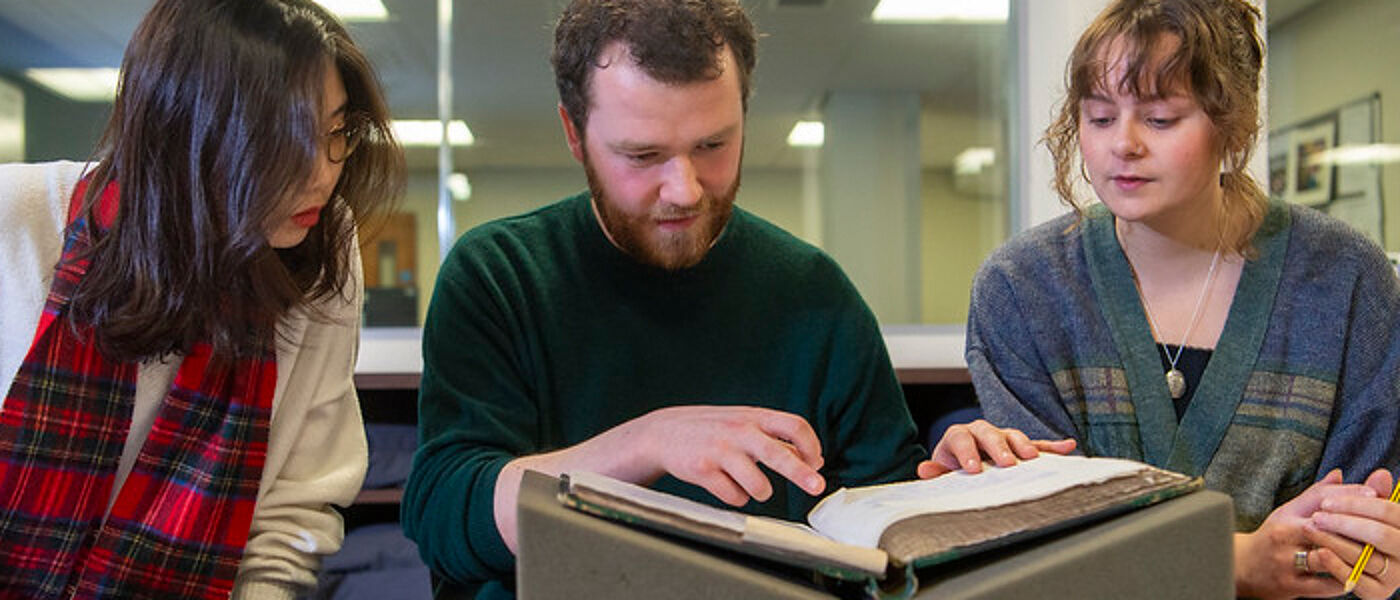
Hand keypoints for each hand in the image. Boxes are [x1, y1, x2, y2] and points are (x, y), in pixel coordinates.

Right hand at [621, 405, 826, 505]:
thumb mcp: (745, 424)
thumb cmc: (712, 429)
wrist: (663, 433)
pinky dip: (736, 497)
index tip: (817, 463)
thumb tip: (813, 459)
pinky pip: (733, 496)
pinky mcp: (703, 471)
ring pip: (758, 484)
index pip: (794, 425)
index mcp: (754, 417)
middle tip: (817, 487)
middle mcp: (739, 431)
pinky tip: (727, 486)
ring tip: (755, 487)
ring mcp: (720, 450)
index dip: (811, 446)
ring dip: (762, 492)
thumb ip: (777, 438)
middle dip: (801, 473)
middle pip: (779, 453)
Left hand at [915, 419, 1076, 477]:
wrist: (966, 464)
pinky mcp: (1020, 446)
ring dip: (1024, 444)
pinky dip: (1052, 446)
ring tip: (1032, 457)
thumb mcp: (943, 471)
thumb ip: (936, 472)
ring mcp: (1003, 437)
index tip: (974, 469)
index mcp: (959, 437)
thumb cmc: (954, 469)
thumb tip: (924, 470)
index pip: (961, 438)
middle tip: (1006, 463)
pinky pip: (1038, 444)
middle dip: (998, 447)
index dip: (966, 452)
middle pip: (989, 433)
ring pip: (1014, 435)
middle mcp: (981, 432)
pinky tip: (1068, 447)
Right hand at [1233, 469, 1380, 599]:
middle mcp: (1284, 534)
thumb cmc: (1272, 537)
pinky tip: (1357, 575)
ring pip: (1327, 554)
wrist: (1241, 566)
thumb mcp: (1289, 512)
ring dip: (1353, 554)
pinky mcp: (1290, 584)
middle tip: (1382, 526)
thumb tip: (1340, 474)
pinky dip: (1344, 579)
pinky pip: (1325, 583)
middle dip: (1357, 526)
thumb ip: (1316, 495)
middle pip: (1327, 525)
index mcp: (1287, 514)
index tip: (1375, 492)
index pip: (1321, 498)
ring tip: (1374, 551)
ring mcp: (1286, 560)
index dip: (1350, 494)